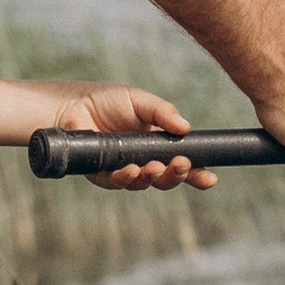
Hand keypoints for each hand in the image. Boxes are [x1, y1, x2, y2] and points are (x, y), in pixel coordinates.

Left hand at [55, 83, 214, 194]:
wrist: (74, 103)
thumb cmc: (109, 101)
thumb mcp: (141, 101)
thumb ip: (163, 113)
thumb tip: (186, 128)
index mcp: (159, 146)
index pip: (183, 164)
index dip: (198, 174)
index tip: (210, 178)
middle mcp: (144, 161)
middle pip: (167, 178)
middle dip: (178, 176)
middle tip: (182, 165)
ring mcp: (124, 170)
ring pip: (144, 183)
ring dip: (153, 177)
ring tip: (154, 167)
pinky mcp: (102, 174)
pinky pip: (116, 183)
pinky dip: (126, 178)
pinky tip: (132, 171)